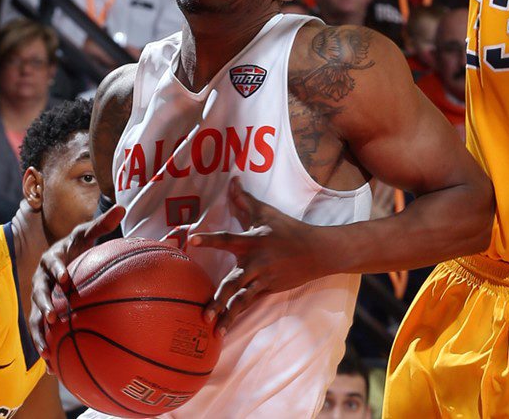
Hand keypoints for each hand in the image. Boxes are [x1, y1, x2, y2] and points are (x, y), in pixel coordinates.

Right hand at [29, 205, 125, 353]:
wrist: (58, 258)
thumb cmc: (76, 246)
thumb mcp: (86, 233)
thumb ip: (102, 223)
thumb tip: (121, 206)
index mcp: (52, 258)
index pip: (53, 263)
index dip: (57, 270)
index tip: (65, 278)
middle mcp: (40, 278)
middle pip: (38, 293)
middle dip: (44, 306)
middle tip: (53, 317)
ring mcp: (37, 297)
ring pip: (34, 317)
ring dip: (39, 334)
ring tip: (46, 352)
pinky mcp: (39, 313)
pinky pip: (39, 332)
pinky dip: (44, 348)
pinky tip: (52, 370)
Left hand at [189, 178, 324, 335]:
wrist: (317, 251)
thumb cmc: (288, 228)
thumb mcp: (266, 213)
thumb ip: (244, 200)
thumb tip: (232, 180)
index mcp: (251, 242)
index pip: (226, 239)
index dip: (209, 239)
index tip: (191, 240)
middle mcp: (255, 263)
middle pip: (234, 282)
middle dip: (219, 297)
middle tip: (204, 310)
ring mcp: (262, 279)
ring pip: (241, 299)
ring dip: (226, 314)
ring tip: (211, 327)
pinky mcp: (268, 289)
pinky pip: (249, 304)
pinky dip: (236, 316)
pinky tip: (224, 329)